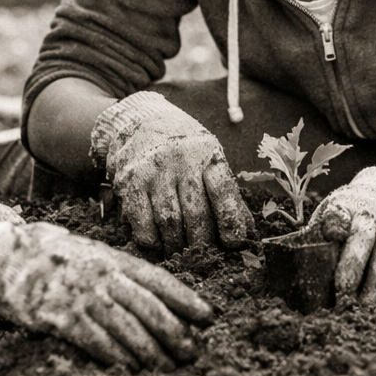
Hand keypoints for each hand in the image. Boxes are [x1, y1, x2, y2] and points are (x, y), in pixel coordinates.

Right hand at [0, 212, 212, 368]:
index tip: (207, 315)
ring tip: (168, 366)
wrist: (2, 255)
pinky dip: (117, 356)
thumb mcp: (88, 249)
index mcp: (112, 258)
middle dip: (175, 331)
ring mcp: (83, 297)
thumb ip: (116, 266)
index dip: (185, 298)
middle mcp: (103, 277)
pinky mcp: (62, 318)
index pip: (158, 279)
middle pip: (148, 307)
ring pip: (127, 328)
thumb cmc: (48, 252)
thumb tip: (147, 283)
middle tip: (193, 351)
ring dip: (151, 351)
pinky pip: (96, 341)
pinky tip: (131, 369)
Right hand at [92, 91, 252, 254]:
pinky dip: (152, 241)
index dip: (231, 218)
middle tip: (204, 255)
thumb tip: (246, 231)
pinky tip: (158, 244)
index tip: (235, 242)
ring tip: (182, 253)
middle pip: (196, 213)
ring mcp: (153, 172)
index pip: (223, 188)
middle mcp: (180, 160)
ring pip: (169, 222)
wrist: (137, 119)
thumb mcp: (208, 156)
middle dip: (202, 242)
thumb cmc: (182, 146)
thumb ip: (225, 190)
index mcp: (206, 152)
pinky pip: (142, 223)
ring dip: (177, 245)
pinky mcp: (130, 183)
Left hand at [303, 166, 375, 302]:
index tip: (331, 235)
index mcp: (348, 205)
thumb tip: (299, 264)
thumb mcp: (333, 212)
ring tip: (365, 307)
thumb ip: (320, 232)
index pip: (339, 213)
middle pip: (364, 238)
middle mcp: (373, 213)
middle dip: (354, 269)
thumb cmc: (352, 213)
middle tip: (344, 297)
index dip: (335, 223)